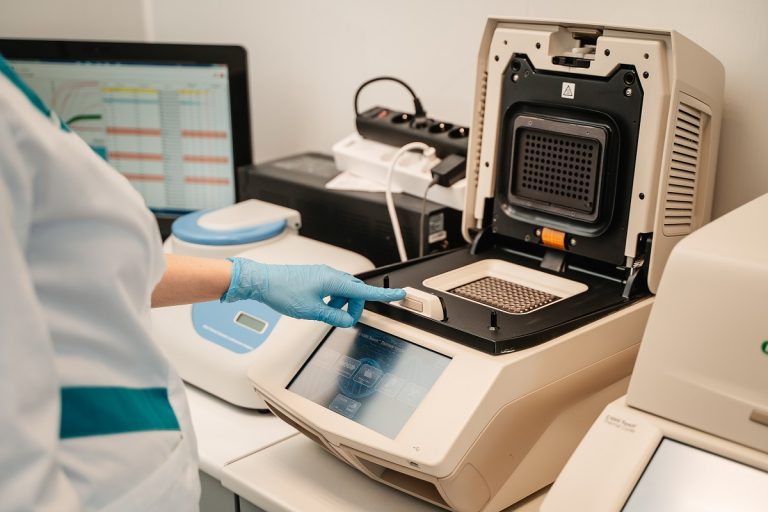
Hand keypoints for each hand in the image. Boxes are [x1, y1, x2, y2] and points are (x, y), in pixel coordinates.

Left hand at [221, 258, 404, 327]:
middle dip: (354, 306)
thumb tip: (347, 320)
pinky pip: (331, 288)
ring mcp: (321, 274)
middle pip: (354, 291)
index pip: (364, 290)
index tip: (399, 295)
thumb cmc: (282, 291)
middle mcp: (330, 274)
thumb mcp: (311, 311)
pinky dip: (331, 299)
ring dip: (341, 304)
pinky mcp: (314, 277)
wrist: (262, 281)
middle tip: (345, 319)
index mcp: (333, 281)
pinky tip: (319, 307)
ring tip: (326, 313)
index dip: (383, 294)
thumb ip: (333, 316)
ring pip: (342, 290)